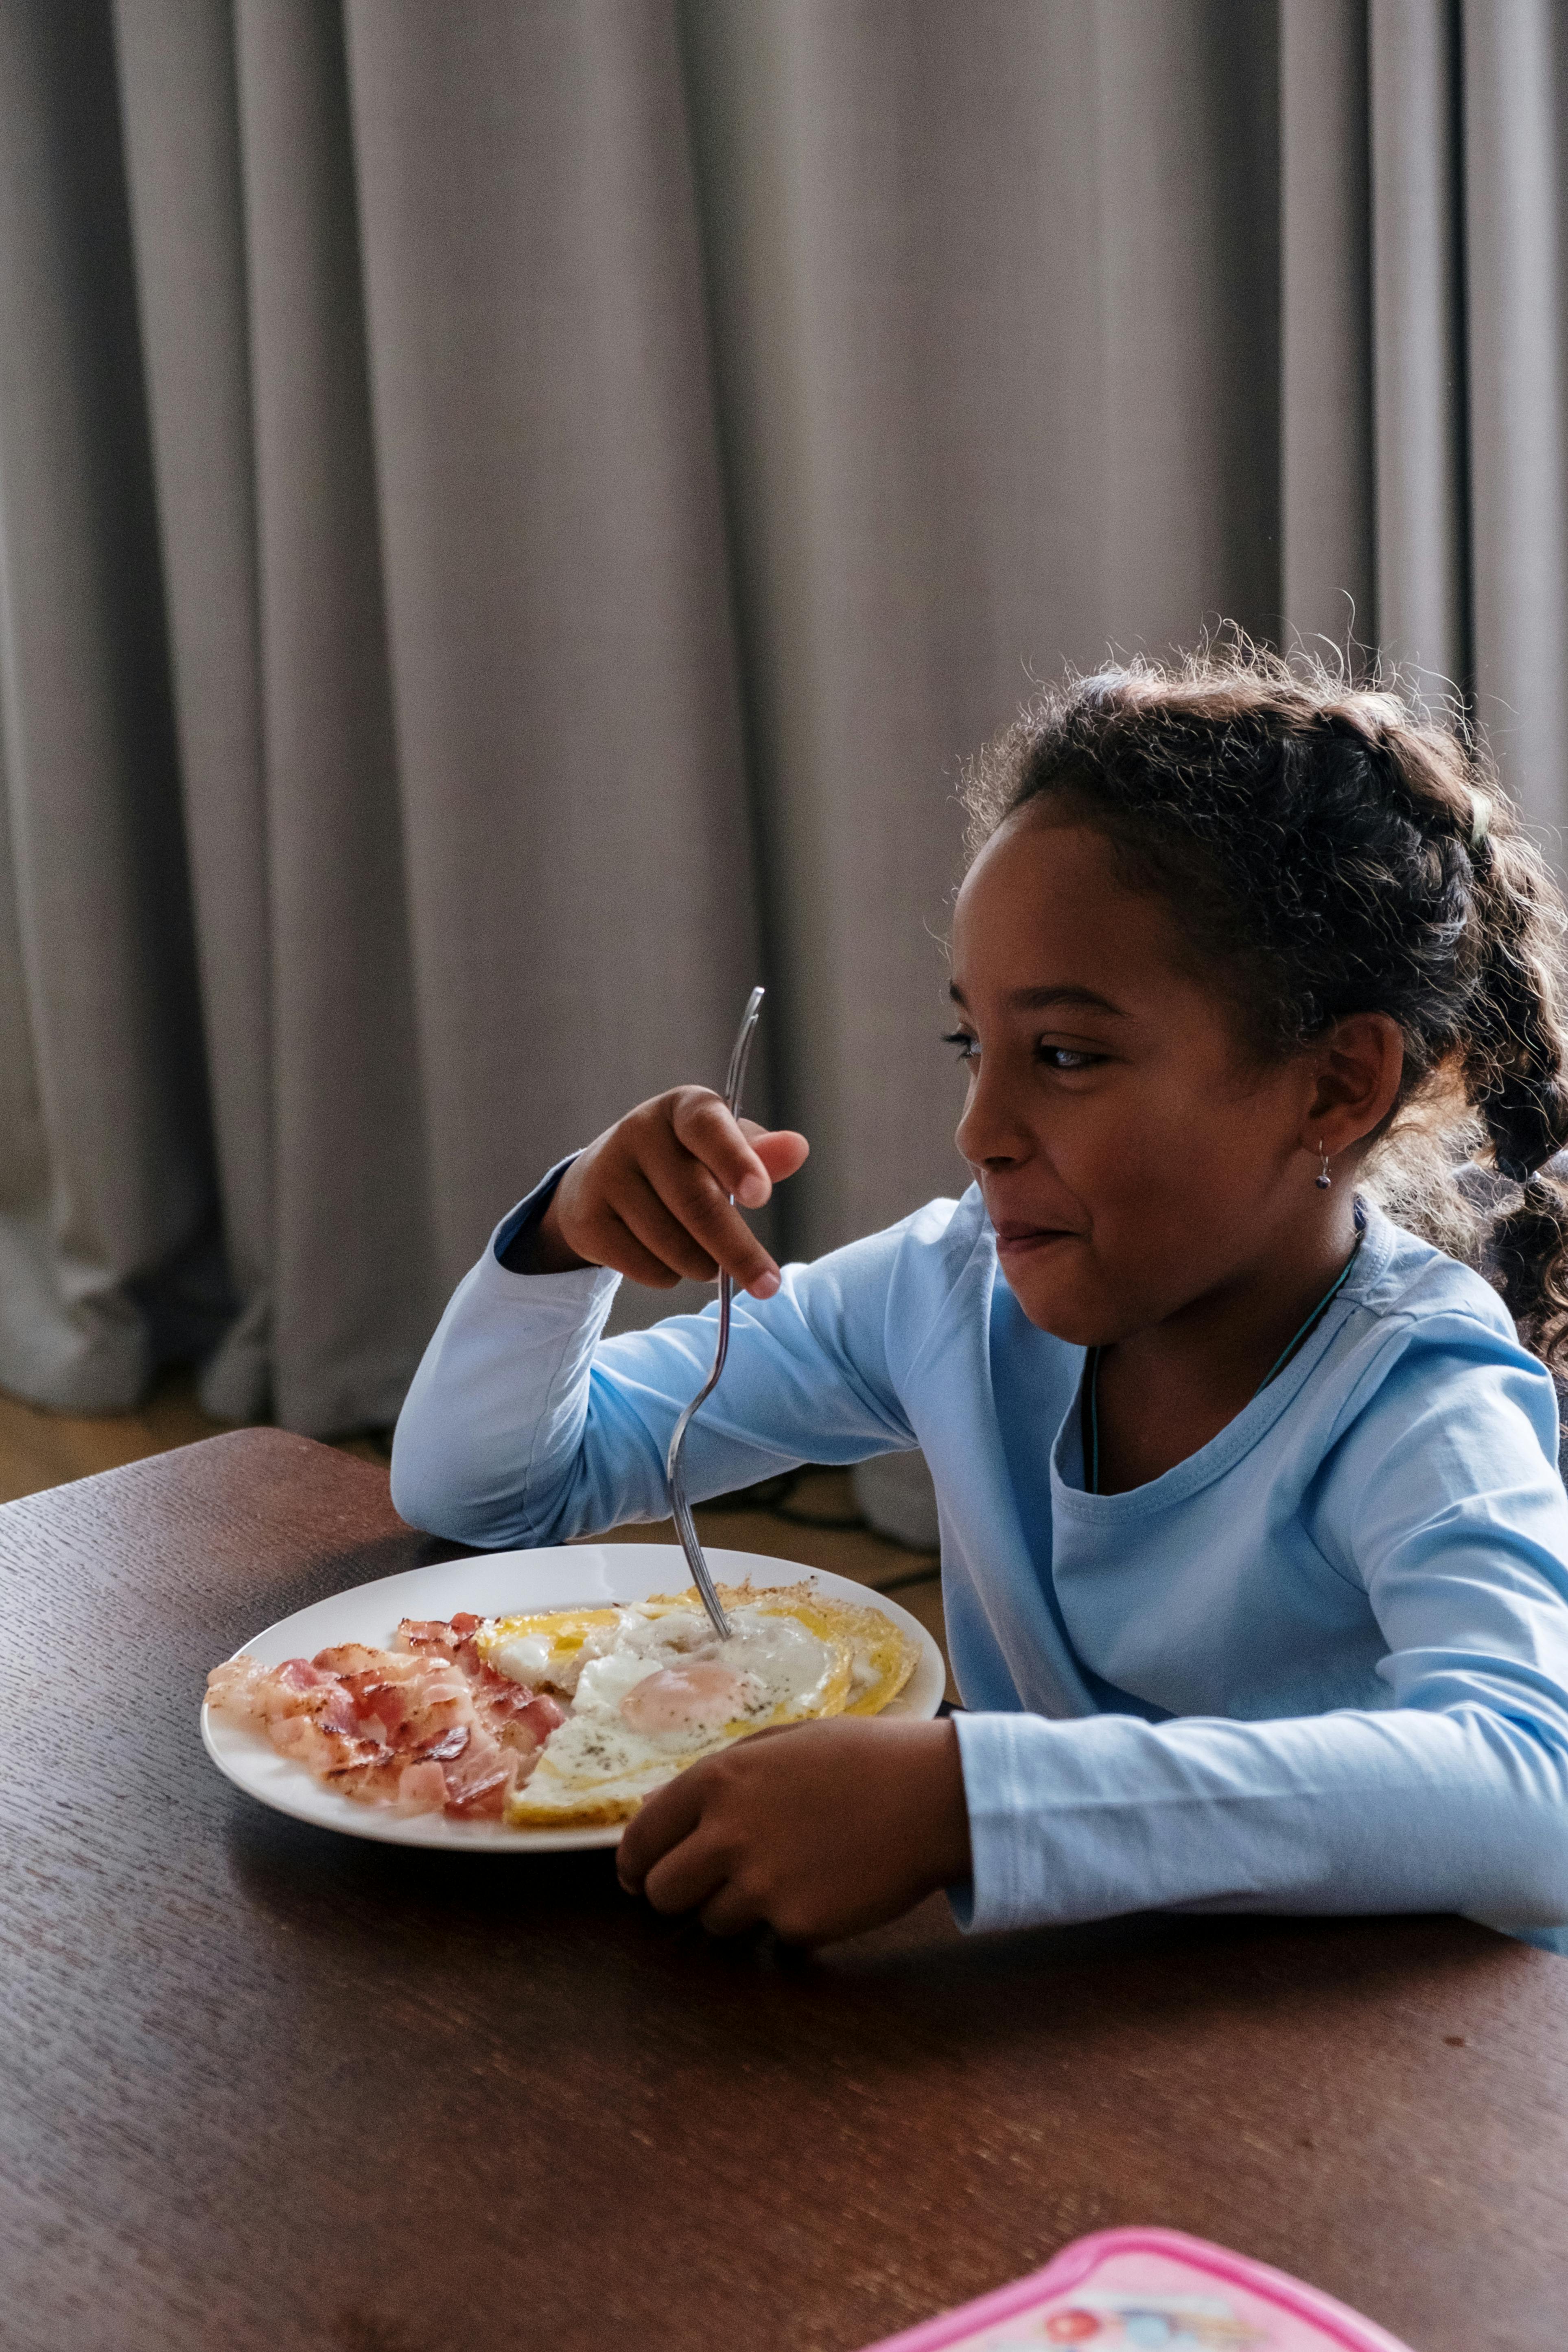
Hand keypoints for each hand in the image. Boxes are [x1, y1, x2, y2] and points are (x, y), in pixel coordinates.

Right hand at [529, 1087, 808, 1298]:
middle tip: (768, 1285)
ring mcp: (607, 1174)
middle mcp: (639, 1131)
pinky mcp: (587, 1219)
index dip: (735, 1162)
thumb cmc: (683, 1163)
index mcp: (683, 1108)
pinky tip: (668, 1259)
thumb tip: (797, 1149)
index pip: (709, 1128)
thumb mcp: (723, 1151)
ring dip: (703, 1266)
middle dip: (738, 1251)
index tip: (759, 1196)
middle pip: (695, 1202)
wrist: (601, 1182)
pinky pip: (645, 1267)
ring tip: (708, 1262)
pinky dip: (670, 1276)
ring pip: (672, 1244)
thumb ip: (761, 1155)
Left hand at [616, 1715, 971, 1945]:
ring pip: (713, 1923)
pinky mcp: (799, 1926)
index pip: (641, 1838)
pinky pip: (773, 1938)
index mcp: (718, 1782)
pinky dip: (791, 1923)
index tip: (639, 1876)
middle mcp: (728, 1836)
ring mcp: (762, 1887)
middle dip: (676, 1894)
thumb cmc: (861, 1759)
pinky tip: (825, 1888)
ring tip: (786, 1875)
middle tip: (705, 1887)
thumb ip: (719, 1778)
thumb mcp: (780, 1745)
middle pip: (662, 1894)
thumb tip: (660, 1810)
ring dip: (736, 1910)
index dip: (635, 1863)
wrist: (933, 1796)